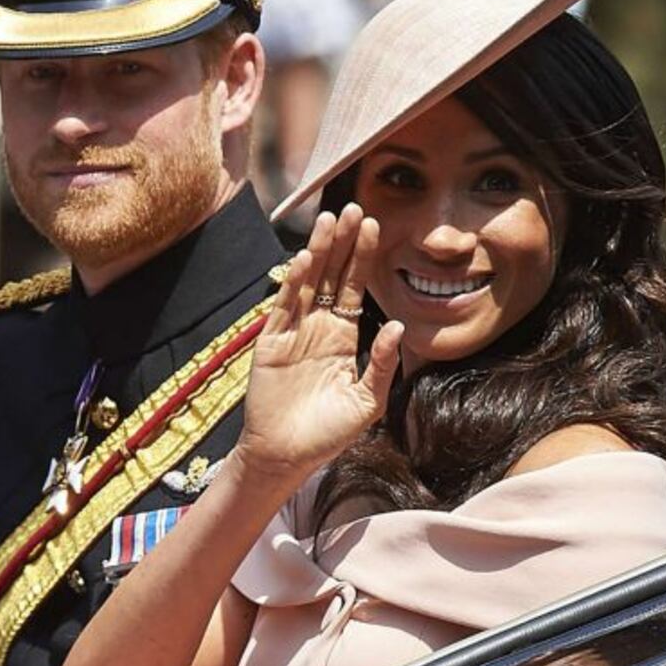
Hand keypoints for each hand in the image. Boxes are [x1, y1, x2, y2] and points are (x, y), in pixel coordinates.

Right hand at [237, 203, 403, 478]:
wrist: (287, 457)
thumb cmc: (328, 434)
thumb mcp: (367, 400)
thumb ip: (382, 363)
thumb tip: (395, 323)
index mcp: (341, 339)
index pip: (353, 288)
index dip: (363, 258)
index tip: (375, 225)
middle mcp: (316, 330)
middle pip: (331, 276)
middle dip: (343, 243)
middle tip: (355, 208)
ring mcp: (292, 335)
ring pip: (307, 285)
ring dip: (318, 253)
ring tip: (330, 221)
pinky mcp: (270, 346)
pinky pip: (283, 310)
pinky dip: (293, 285)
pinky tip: (304, 261)